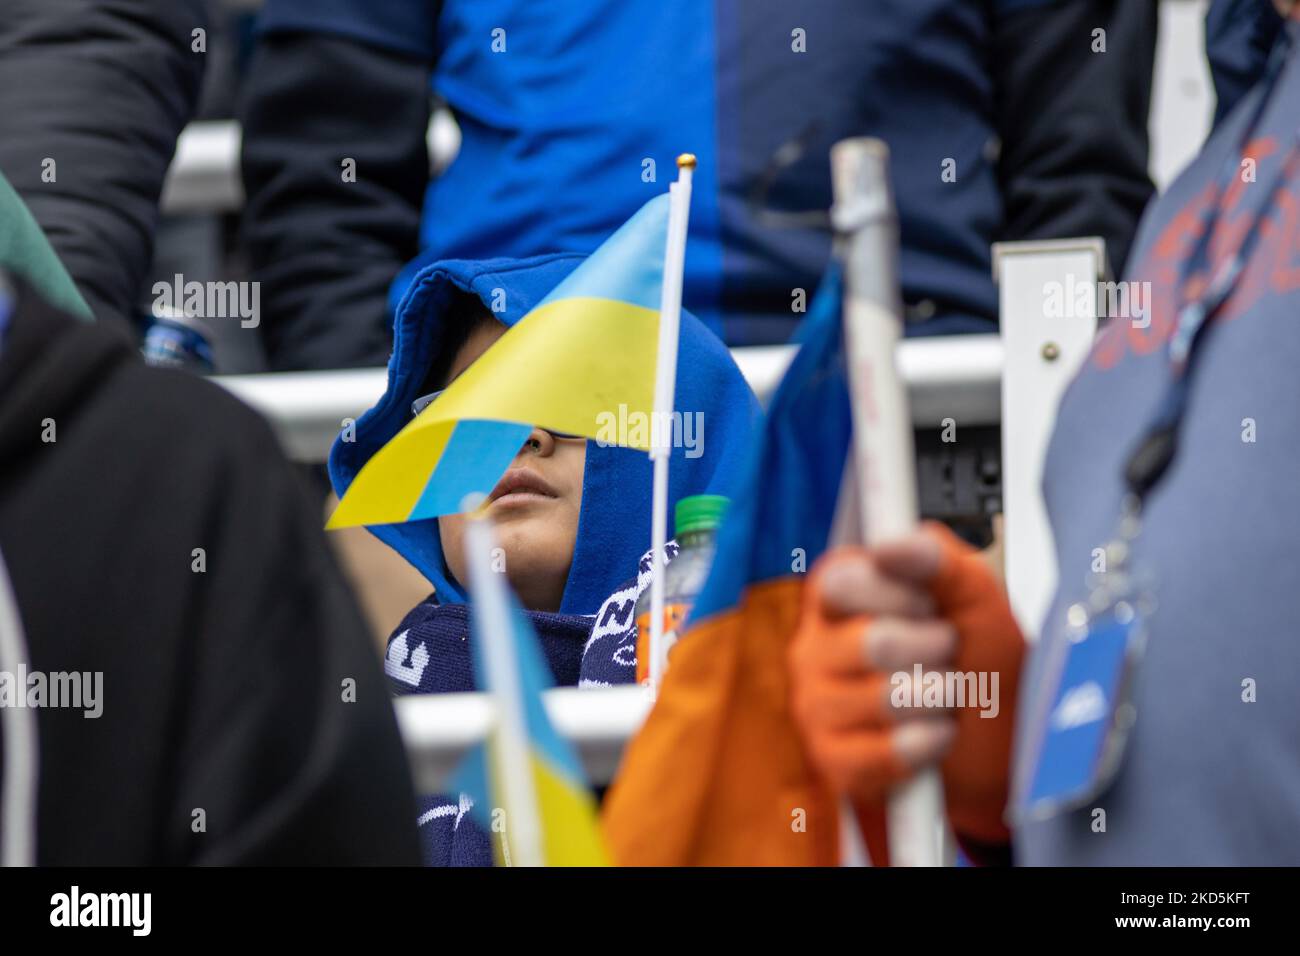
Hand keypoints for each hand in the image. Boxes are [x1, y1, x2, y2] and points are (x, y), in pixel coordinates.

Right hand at [789, 522, 1024, 843]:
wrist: (998, 747)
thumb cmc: (981, 665)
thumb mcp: (976, 600)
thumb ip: (938, 560)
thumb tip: (889, 546)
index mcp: (838, 595)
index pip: (842, 582)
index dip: (902, 596)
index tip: (929, 606)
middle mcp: (813, 646)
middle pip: (873, 642)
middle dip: (934, 651)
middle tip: (946, 655)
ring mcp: (815, 705)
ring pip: (884, 698)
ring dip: (938, 700)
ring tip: (944, 698)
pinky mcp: (830, 759)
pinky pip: (882, 753)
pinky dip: (927, 745)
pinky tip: (934, 737)